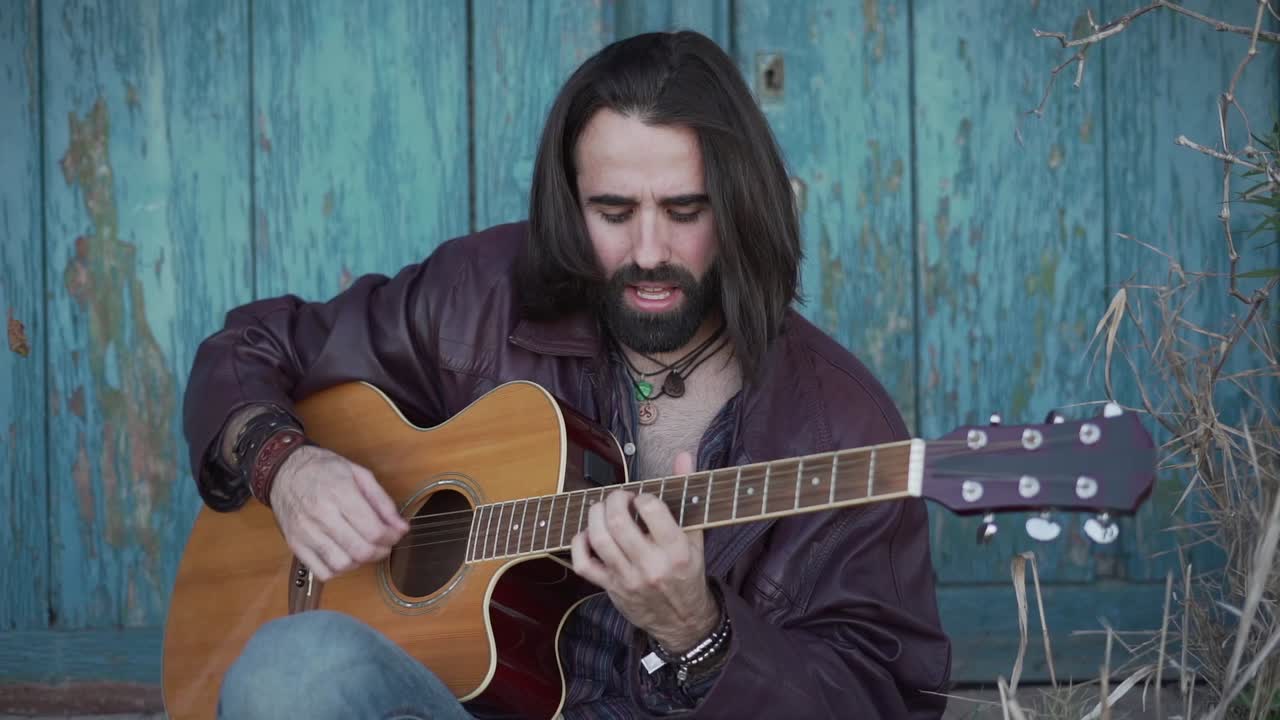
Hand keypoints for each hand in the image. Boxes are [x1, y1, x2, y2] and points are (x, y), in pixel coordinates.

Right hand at [270, 445, 408, 580]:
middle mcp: (321, 515)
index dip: (392, 537)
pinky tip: (343, 555)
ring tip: (363, 548)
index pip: (374, 530)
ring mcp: (306, 533)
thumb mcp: (359, 474)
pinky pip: (322, 572)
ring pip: (342, 565)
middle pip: (360, 550)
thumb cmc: (323, 470)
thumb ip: (383, 501)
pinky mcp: (295, 545)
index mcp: (340, 493)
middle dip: (380, 552)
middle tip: (384, 544)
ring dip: (360, 562)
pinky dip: (338, 570)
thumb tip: (401, 527)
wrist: (283, 471)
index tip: (396, 534)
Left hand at [570, 451, 718, 652]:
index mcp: (677, 550)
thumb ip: (688, 493)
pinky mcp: (610, 588)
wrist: (682, 621)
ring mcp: (628, 578)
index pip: (651, 510)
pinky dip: (579, 543)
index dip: (642, 496)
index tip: (642, 499)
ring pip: (599, 539)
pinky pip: (583, 564)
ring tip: (602, 508)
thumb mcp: (696, 535)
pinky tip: (588, 533)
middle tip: (618, 497)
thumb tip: (684, 456)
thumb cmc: (688, 572)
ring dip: (595, 515)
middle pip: (619, 522)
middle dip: (613, 499)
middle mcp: (651, 565)